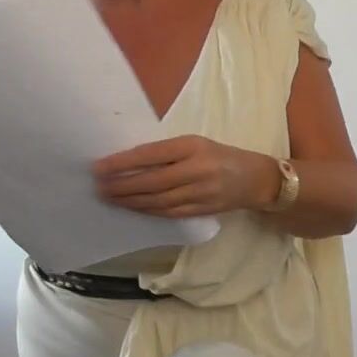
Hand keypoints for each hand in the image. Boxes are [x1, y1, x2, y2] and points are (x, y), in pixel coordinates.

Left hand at [92, 135, 279, 217]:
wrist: (257, 179)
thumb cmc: (221, 156)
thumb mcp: (196, 144)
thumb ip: (167, 152)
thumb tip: (128, 163)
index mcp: (193, 146)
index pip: (151, 154)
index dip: (123, 163)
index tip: (99, 167)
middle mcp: (197, 170)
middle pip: (152, 181)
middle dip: (122, 186)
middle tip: (99, 188)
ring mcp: (201, 193)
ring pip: (158, 200)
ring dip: (131, 201)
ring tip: (110, 198)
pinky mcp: (202, 210)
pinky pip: (169, 212)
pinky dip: (148, 210)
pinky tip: (133, 208)